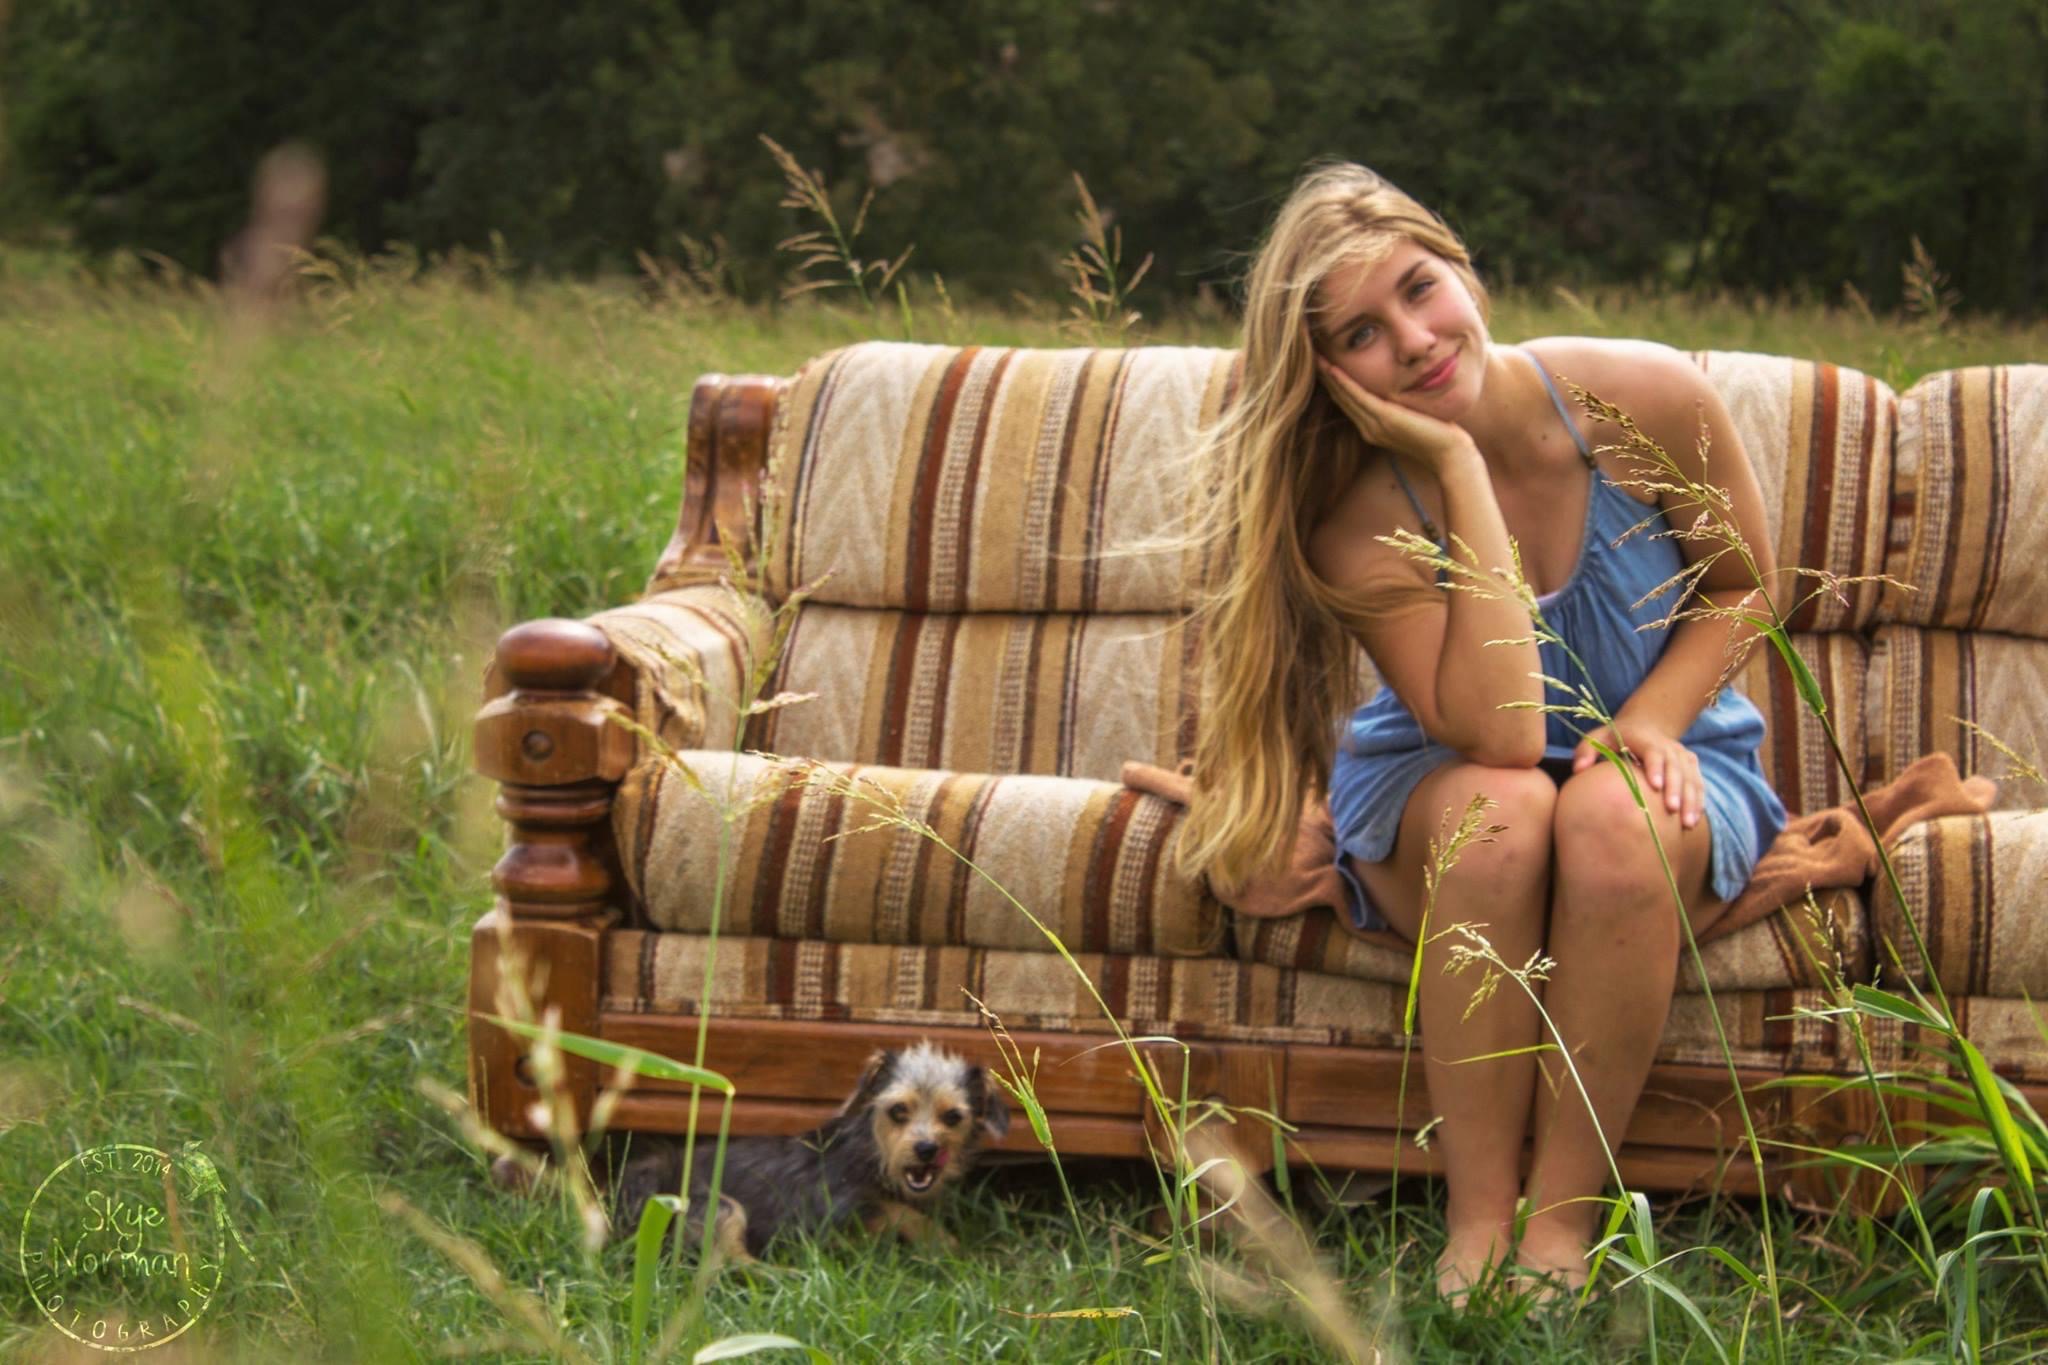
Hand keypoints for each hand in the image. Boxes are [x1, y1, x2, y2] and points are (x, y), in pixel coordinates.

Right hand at [1315, 356, 1474, 473]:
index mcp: (1373, 428)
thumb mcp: (1414, 418)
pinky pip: (1358, 396)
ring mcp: (1374, 425)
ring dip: (1328, 376)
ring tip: (1315, 358)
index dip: (1334, 383)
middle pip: (1340, 398)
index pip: (1348, 402)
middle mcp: (1368, 428)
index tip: (1324, 364)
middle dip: (1325, 377)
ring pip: (1344, 396)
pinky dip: (1343, 382)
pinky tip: (1332, 369)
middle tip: (1311, 355)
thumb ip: (1402, 408)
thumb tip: (1401, 393)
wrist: (1449, 455)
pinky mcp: (1384, 418)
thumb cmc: (1439, 436)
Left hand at [1571, 721, 1703, 829]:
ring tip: (1687, 823)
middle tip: (1672, 810)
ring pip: (1690, 777)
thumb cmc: (1614, 738)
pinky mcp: (1690, 764)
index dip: (1655, 767)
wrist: (1644, 725)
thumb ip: (1585, 751)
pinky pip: (1698, 783)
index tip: (1655, 786)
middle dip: (1676, 788)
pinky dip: (1697, 801)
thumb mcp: (1597, 738)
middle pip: (1675, 766)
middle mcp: (1666, 745)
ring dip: (1691, 799)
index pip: (1653, 751)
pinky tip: (1693, 821)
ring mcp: (1681, 754)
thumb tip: (1578, 770)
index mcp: (1643, 738)